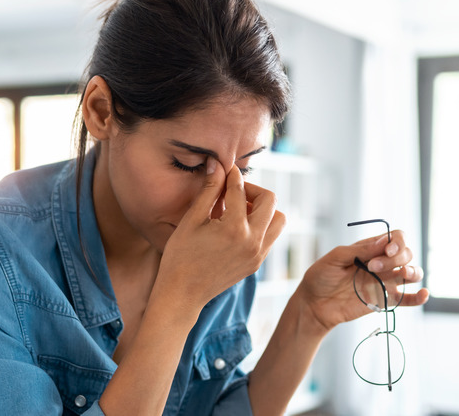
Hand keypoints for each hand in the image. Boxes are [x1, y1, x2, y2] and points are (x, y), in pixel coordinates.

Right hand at [155, 158, 285, 312]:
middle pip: (270, 200)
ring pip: (278, 219)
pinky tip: (237, 225)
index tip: (224, 169)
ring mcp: (258, 254)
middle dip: (252, 190)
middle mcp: (253, 241)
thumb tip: (217, 164)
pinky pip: (271, 236)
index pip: (240, 190)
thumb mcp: (191, 220)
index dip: (231, 175)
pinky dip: (261, 224)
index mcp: (234, 228)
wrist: (182, 294)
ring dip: (263, 209)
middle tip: (233, 191)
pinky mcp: (257, 263)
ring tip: (239, 209)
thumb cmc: (180, 256)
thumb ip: (209, 191)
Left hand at [297, 231, 429, 331]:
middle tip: (373, 267)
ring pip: (412, 273)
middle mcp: (382, 263)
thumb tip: (383, 242)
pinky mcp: (385, 300)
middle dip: (395, 258)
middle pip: (406, 254)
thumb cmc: (321, 277)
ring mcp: (385, 282)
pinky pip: (408, 299)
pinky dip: (419, 297)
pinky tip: (423, 294)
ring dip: (413, 271)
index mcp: (370, 248)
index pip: (395, 238)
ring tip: (403, 274)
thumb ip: (359, 250)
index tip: (386, 250)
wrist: (314, 304)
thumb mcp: (335, 258)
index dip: (397, 242)